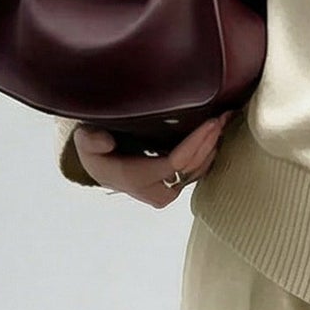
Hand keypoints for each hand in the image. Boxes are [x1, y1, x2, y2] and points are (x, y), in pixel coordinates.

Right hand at [73, 112, 233, 207]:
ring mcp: (167, 193)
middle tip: (223, 117)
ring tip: (224, 121)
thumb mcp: (85, 143)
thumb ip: (90, 140)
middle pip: (191, 168)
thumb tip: (106, 142)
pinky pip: (197, 172)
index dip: (195, 143)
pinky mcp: (175, 188)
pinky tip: (217, 134)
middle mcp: (156, 192)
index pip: (175, 163)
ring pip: (198, 171)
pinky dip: (209, 153)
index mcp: (136, 179)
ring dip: (212, 147)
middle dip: (209, 142)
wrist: (100, 169)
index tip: (210, 122)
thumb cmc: (94, 152)